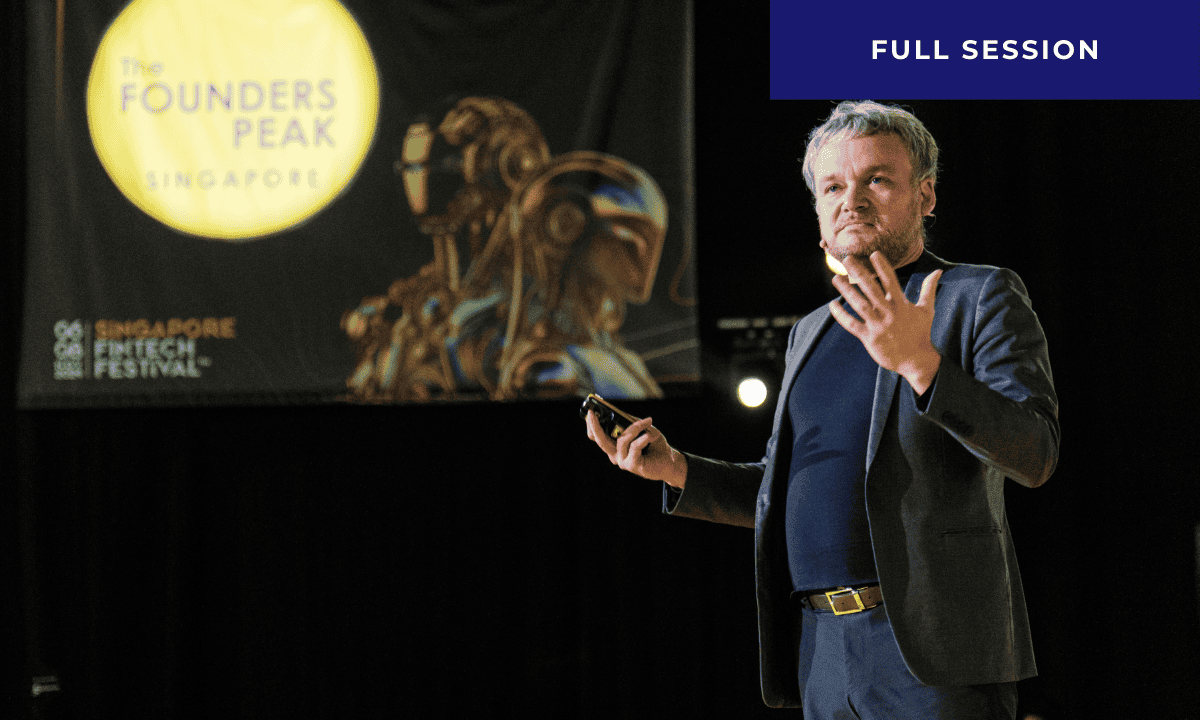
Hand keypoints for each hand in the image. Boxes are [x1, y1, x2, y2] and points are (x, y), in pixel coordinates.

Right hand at [585, 412, 687, 487]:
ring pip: (622, 440)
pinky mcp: (631, 465)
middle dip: (595, 426)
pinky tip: (651, 435)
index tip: (590, 412)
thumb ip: (630, 422)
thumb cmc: (655, 444)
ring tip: (648, 422)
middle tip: (592, 414)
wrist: (669, 461)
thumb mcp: (642, 428)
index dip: (592, 425)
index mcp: (614, 446)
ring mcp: (622, 461)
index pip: (597, 437)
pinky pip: (634, 447)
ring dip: (635, 428)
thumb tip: (619, 412)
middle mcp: (615, 454)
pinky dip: (643, 438)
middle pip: (600, 440)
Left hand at [829, 251, 942, 394]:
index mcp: (902, 305)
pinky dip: (841, 315)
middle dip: (859, 273)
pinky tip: (833, 305)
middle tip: (847, 259)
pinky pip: (852, 324)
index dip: (882, 267)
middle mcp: (889, 313)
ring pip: (860, 304)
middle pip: (872, 289)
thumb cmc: (920, 333)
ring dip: (847, 291)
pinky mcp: (869, 338)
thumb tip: (938, 271)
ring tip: (836, 278)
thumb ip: (929, 289)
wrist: (915, 360)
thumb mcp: (927, 310)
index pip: (891, 281)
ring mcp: (878, 326)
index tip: (873, 253)